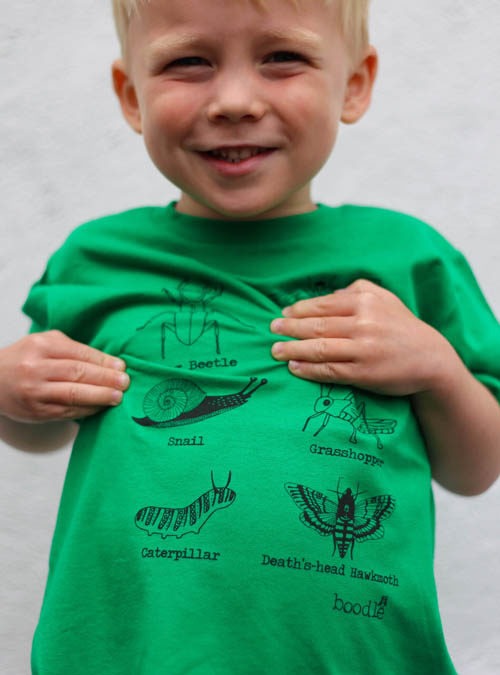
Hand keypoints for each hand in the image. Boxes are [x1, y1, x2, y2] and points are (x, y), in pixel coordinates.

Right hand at [0, 331, 129, 421]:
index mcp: (40, 346)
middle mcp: (35, 369)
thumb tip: (107, 361)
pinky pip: (66, 411)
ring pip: (73, 395)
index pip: (78, 354)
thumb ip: (71, 348)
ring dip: (99, 397)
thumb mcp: (43, 343)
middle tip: (125, 382)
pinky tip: (100, 407)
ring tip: (117, 397)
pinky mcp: (36, 412)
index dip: (103, 361)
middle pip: (77, 374)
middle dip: (105, 379)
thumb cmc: (24, 359)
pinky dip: (87, 410)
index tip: (121, 366)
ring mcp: (35, 392)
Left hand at [270, 279, 458, 395]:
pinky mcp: (363, 372)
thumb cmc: (402, 327)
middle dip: (290, 327)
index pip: (323, 305)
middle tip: (272, 329)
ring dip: (292, 350)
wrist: (430, 359)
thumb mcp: (384, 298)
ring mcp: (363, 349)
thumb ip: (355, 291)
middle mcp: (364, 323)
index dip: (299, 309)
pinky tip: (294, 368)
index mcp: (366, 301)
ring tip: (275, 351)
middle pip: (316, 325)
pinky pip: (329, 370)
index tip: (284, 313)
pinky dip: (308, 369)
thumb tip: (327, 296)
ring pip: (319, 348)